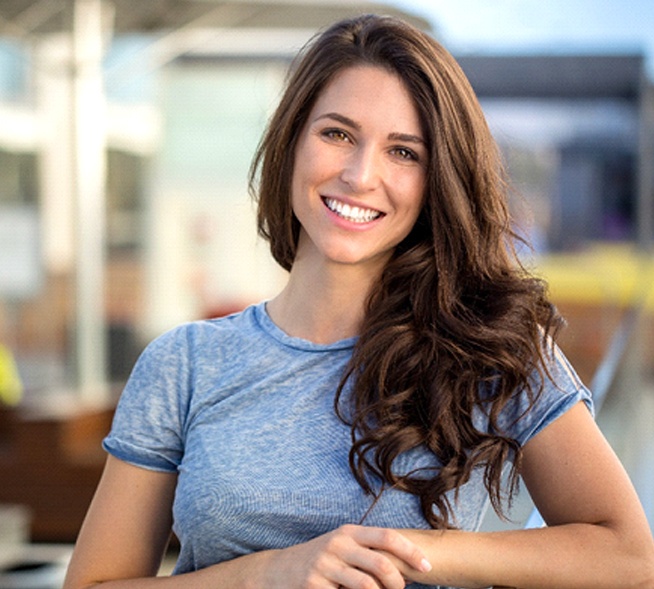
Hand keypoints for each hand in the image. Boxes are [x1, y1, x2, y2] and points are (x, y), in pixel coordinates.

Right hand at [254, 524, 430, 588]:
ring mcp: (325, 564)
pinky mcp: (314, 584)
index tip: (428, 568)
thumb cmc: (322, 560)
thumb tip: (408, 564)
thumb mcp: (344, 547)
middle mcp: (338, 544)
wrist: (280, 571)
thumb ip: (369, 551)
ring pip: (366, 586)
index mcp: (349, 532)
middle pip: (381, 563)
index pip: (387, 537)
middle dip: (397, 582)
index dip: (411, 552)